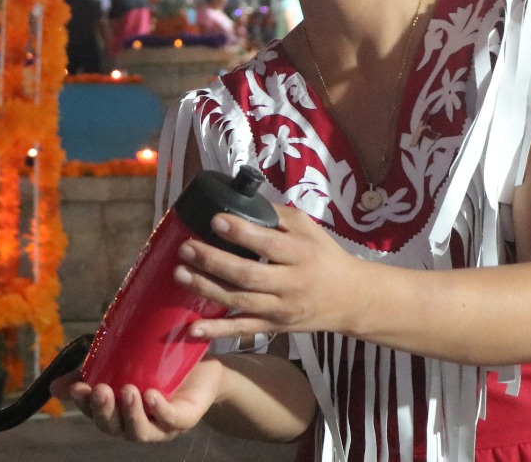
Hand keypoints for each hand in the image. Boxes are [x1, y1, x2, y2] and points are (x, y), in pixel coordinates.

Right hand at [53, 359, 224, 442]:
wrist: (203, 364)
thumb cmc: (159, 364)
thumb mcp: (122, 361)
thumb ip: (92, 371)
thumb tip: (54, 387)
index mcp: (119, 411)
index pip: (95, 414)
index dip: (84, 404)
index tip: (78, 387)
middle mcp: (136, 423)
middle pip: (114, 427)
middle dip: (105, 411)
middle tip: (100, 391)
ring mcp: (161, 425)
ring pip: (140, 432)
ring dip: (131, 414)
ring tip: (128, 391)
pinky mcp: (185, 419)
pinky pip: (171, 421)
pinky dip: (159, 410)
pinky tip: (151, 396)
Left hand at [176, 204, 365, 339]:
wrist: (350, 300)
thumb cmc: (324, 256)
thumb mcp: (309, 229)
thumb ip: (277, 215)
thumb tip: (240, 200)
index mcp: (301, 255)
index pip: (268, 244)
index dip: (241, 233)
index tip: (215, 219)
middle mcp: (291, 284)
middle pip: (247, 275)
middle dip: (213, 261)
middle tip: (186, 248)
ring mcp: (281, 309)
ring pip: (240, 301)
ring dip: (206, 289)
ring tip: (180, 274)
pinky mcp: (273, 327)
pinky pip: (242, 330)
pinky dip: (217, 331)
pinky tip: (193, 328)